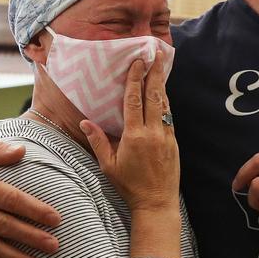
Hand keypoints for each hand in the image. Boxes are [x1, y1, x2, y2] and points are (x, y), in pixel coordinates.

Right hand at [82, 50, 179, 213]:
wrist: (156, 203)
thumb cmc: (129, 186)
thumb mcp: (108, 166)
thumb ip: (98, 141)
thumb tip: (85, 121)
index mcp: (134, 136)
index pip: (134, 100)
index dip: (135, 79)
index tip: (138, 62)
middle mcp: (152, 133)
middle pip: (154, 96)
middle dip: (155, 73)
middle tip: (157, 54)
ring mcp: (166, 137)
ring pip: (164, 105)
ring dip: (162, 84)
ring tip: (162, 66)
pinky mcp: (173, 142)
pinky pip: (169, 117)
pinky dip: (166, 102)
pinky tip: (163, 94)